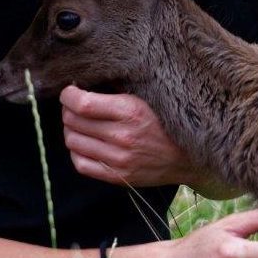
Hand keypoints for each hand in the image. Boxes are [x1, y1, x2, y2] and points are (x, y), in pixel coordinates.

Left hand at [60, 85, 223, 189]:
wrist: (189, 157)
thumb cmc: (166, 122)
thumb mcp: (147, 97)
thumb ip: (117, 89)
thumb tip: (86, 81)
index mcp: (130, 111)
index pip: (81, 103)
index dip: (68, 95)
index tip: (69, 91)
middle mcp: (122, 136)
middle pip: (73, 121)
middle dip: (68, 110)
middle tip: (74, 106)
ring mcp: (118, 159)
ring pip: (72, 141)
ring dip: (71, 130)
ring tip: (79, 124)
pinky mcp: (117, 176)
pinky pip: (81, 164)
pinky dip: (77, 151)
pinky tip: (85, 143)